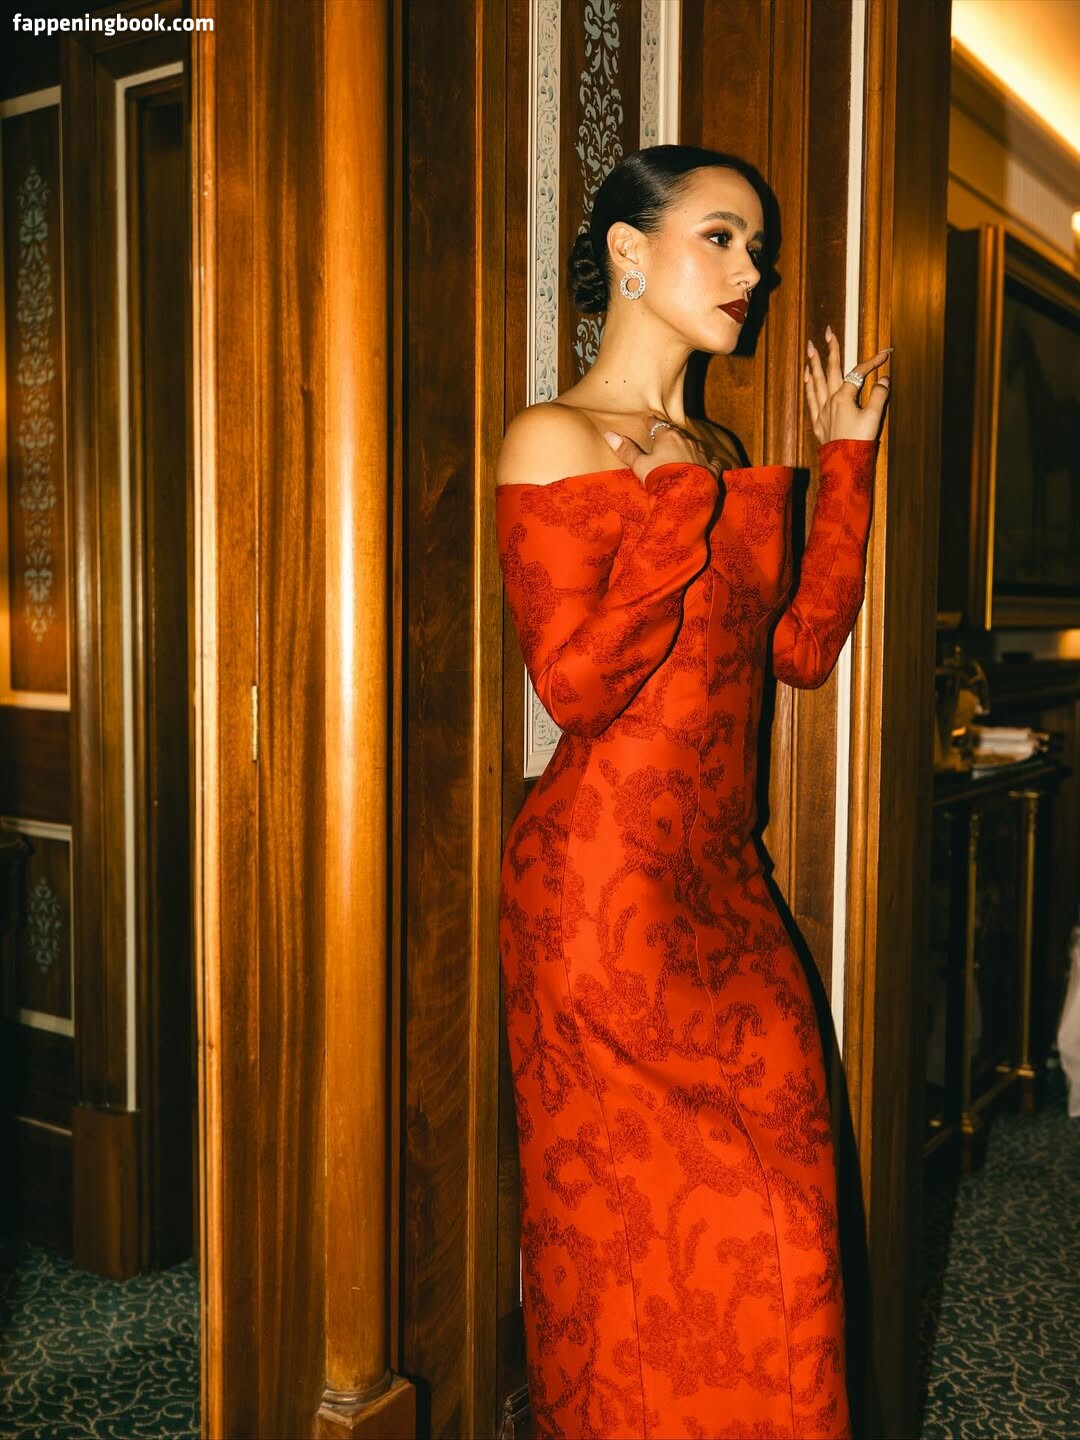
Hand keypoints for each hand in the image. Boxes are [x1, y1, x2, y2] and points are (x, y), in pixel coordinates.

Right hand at [602, 417, 720, 487]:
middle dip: (670, 434)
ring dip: (687, 446)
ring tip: (682, 451)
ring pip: (693, 444)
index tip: (648, 422)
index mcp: (668, 437)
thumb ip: (626, 450)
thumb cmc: (660, 478)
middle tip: (664, 436)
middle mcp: (686, 440)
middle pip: (676, 433)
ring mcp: (701, 453)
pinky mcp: (712, 467)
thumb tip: (608, 434)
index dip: (651, 424)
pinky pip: (712, 460)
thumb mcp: (639, 465)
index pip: (657, 425)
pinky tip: (707, 463)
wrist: (686, 495)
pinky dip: (708, 461)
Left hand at [804, 324, 890, 442]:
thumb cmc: (859, 441)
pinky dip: (809, 386)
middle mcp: (830, 401)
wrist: (844, 464)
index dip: (873, 362)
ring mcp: (822, 412)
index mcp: (844, 397)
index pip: (858, 373)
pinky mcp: (818, 423)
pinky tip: (807, 378)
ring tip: (810, 350)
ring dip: (814, 364)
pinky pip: (811, 399)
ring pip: (816, 382)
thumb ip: (879, 395)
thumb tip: (883, 380)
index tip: (885, 353)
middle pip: (830, 370)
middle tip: (827, 332)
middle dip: (830, 350)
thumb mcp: (874, 417)